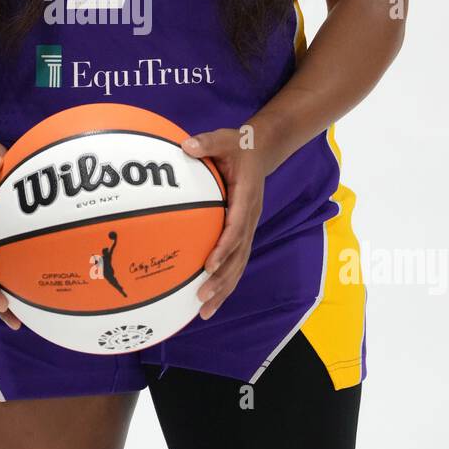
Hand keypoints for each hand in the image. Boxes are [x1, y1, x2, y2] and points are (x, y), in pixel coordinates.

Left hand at [181, 129, 266, 320]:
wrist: (261, 150)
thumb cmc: (238, 145)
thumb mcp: (225, 138)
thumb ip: (206, 142)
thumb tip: (186, 146)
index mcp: (246, 197)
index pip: (237, 227)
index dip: (224, 248)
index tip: (208, 265)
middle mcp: (250, 217)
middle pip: (239, 255)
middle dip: (222, 279)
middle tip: (202, 298)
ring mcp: (248, 227)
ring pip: (238, 264)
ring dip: (223, 288)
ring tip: (204, 311)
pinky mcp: (243, 232)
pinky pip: (235, 260)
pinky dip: (224, 281)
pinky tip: (209, 299)